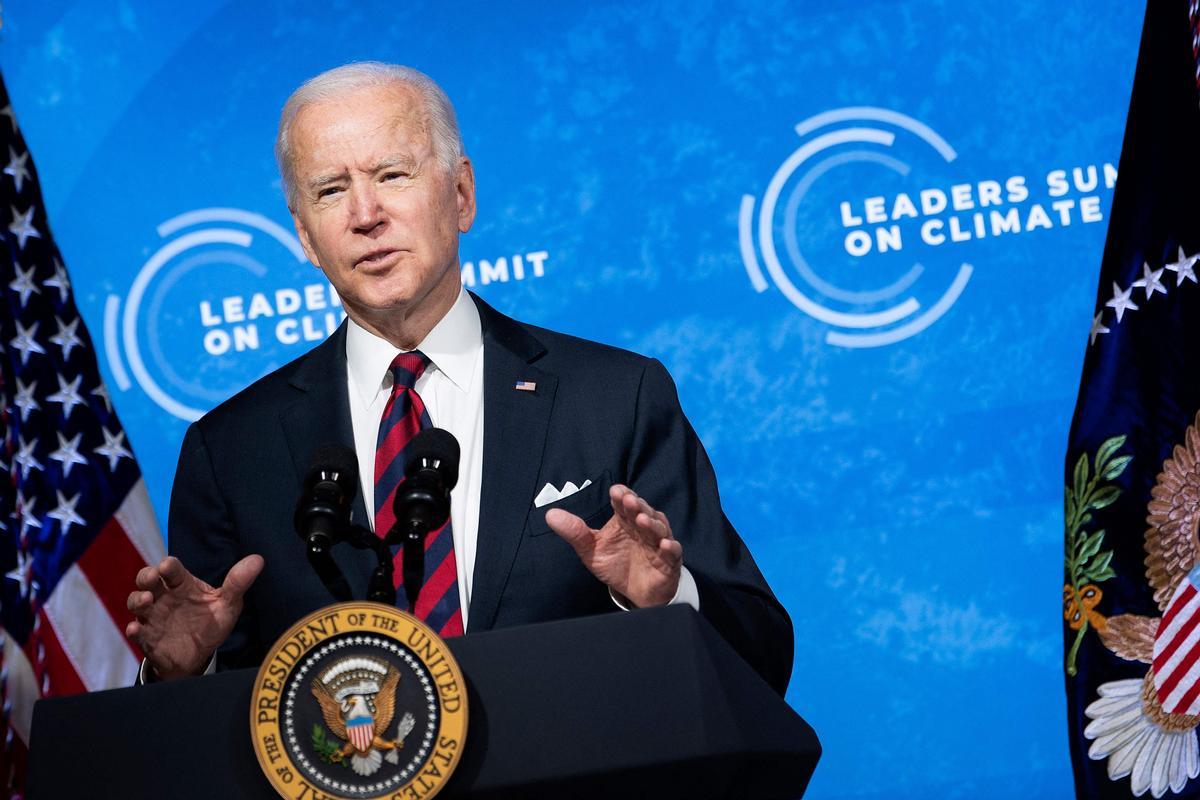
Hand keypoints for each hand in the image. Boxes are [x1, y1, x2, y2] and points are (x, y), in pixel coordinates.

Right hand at [125, 554, 263, 680]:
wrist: (199, 655)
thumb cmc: (210, 622)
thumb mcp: (227, 604)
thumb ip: (238, 583)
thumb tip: (258, 560)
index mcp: (183, 584)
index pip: (173, 569)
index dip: (169, 566)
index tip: (168, 566)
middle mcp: (164, 596)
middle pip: (147, 580)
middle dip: (146, 576)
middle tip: (152, 578)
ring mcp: (153, 616)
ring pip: (136, 602)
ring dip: (137, 600)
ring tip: (147, 601)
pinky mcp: (147, 637)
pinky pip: (135, 632)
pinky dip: (134, 630)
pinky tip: (136, 630)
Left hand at [546, 484, 681, 607]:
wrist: (635, 592)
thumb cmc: (615, 564)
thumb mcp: (591, 550)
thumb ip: (574, 532)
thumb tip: (550, 514)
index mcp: (625, 520)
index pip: (624, 504)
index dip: (621, 496)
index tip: (615, 492)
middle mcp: (643, 527)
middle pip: (643, 511)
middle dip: (637, 505)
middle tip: (629, 500)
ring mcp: (657, 542)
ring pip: (658, 528)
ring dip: (651, 523)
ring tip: (641, 519)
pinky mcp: (669, 560)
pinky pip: (673, 551)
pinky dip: (670, 547)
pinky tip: (664, 544)